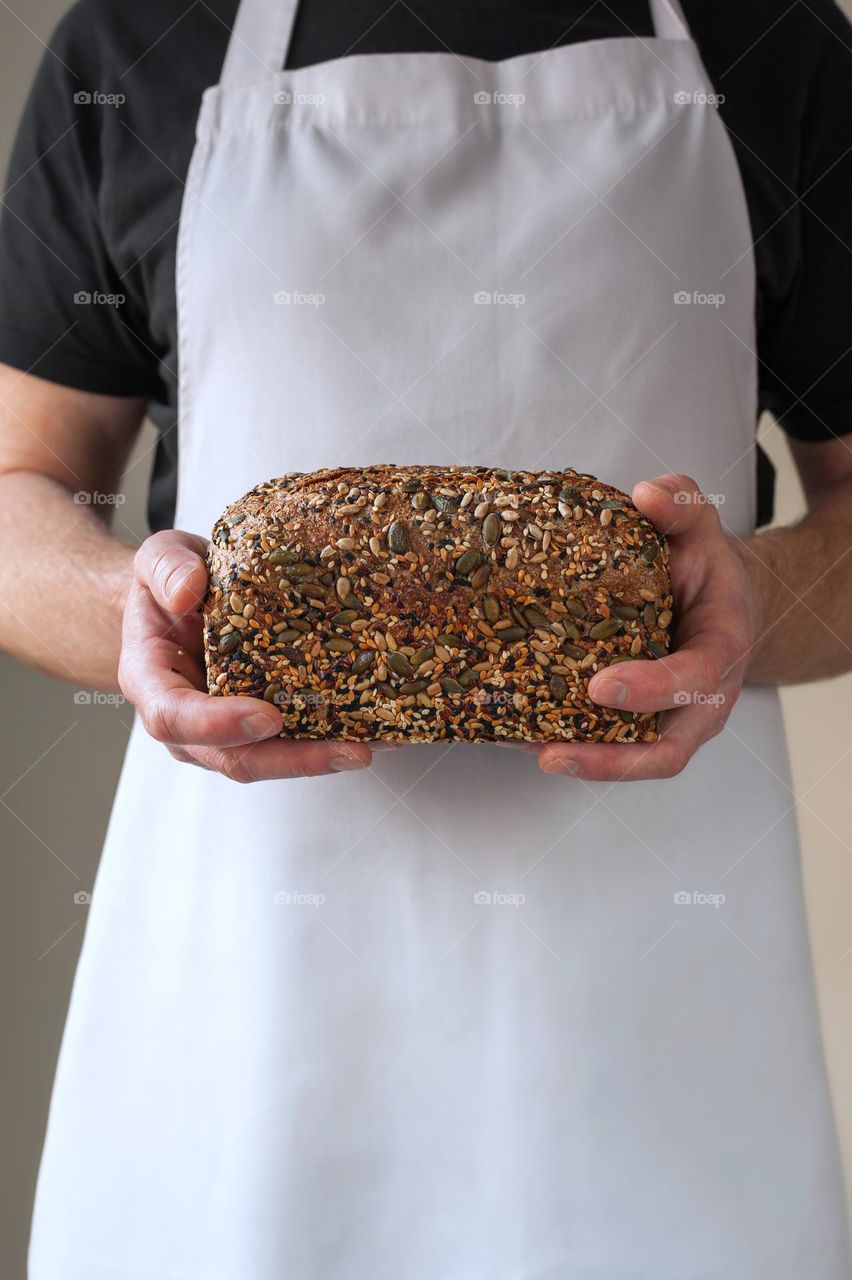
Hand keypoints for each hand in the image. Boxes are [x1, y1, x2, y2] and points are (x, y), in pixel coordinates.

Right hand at [118, 530, 373, 781]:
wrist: (182, 598)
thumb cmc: (169, 583)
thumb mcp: (157, 558)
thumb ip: (165, 569)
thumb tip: (189, 591)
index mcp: (152, 682)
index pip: (173, 718)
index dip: (218, 725)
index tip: (268, 717)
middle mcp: (189, 721)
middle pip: (236, 758)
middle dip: (295, 760)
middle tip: (351, 751)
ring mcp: (228, 731)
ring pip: (273, 758)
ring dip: (325, 758)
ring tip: (378, 744)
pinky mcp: (264, 724)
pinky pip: (297, 740)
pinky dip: (337, 737)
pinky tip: (382, 730)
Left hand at [535, 474, 755, 781]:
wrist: (715, 600)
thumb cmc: (704, 567)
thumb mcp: (701, 529)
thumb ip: (682, 506)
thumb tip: (647, 494)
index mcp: (721, 650)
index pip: (692, 680)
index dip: (650, 689)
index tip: (601, 686)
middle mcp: (700, 700)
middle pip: (664, 752)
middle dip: (608, 761)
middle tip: (551, 754)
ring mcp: (670, 719)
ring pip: (632, 760)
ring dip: (577, 762)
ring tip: (519, 749)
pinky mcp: (637, 725)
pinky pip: (605, 746)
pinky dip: (562, 743)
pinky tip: (511, 731)